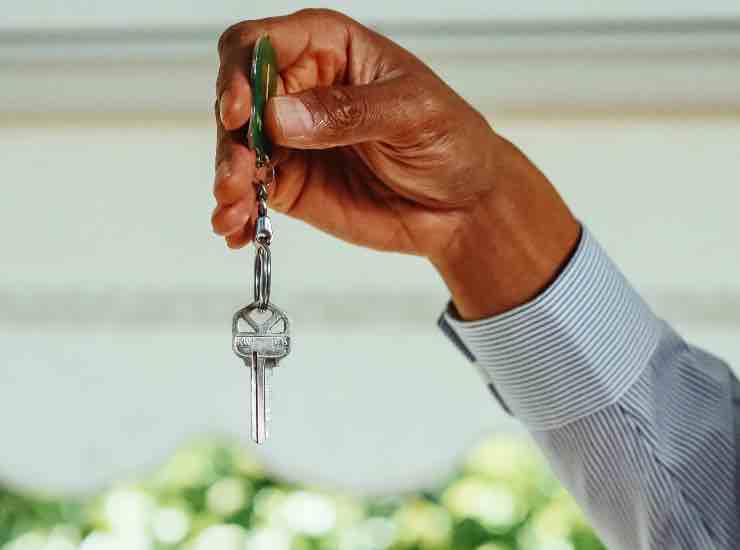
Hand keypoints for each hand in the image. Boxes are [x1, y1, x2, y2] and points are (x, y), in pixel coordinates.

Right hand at [213, 9, 579, 318]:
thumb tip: (280, 117)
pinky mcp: (291, 183)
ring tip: (235, 210)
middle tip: (238, 176)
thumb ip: (347, 112)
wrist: (463, 206)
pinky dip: (238, 211)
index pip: (260, 44)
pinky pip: (251, 193)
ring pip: (237, 149)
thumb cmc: (450, 141)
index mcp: (328, 49)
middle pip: (237, 99)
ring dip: (228, 178)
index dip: (240, 73)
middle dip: (231, 138)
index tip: (242, 112)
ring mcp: (291, 139)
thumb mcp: (411, 114)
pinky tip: (236, 231)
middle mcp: (299, 89)